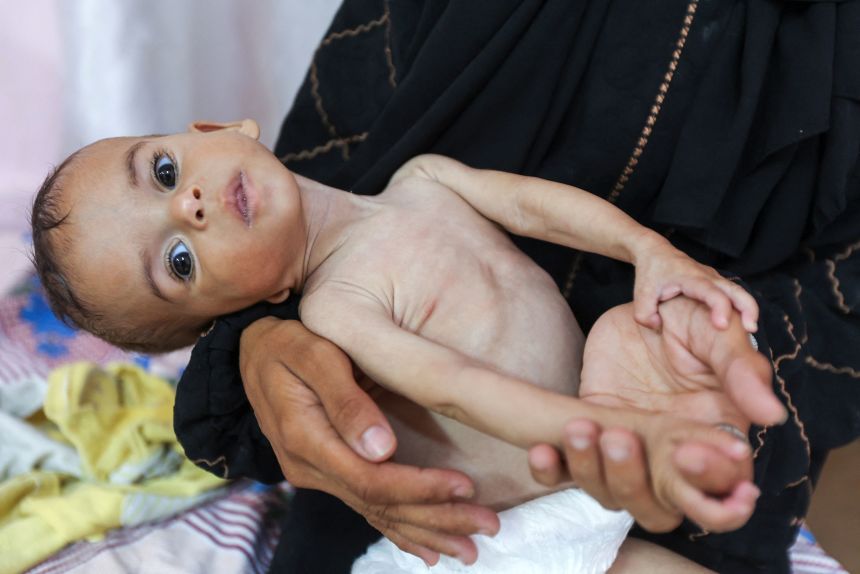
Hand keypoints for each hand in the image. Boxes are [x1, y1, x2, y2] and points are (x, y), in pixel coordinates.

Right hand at [239, 317, 498, 565]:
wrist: (252, 352)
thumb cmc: (286, 344)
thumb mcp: (311, 355)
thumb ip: (344, 400)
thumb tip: (381, 449)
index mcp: (307, 440)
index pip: (370, 480)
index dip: (420, 488)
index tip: (465, 488)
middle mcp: (311, 467)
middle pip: (379, 505)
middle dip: (436, 517)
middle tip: (487, 525)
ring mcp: (318, 474)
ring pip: (376, 513)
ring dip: (425, 531)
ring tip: (469, 547)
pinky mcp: (327, 472)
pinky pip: (366, 508)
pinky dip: (400, 530)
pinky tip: (428, 548)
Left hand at [529, 297, 783, 531]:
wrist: (643, 307)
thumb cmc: (691, 322)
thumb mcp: (718, 337)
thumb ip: (742, 371)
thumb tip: (769, 415)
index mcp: (712, 444)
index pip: (721, 495)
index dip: (710, 491)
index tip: (687, 456)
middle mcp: (668, 460)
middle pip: (657, 506)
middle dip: (635, 482)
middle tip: (622, 439)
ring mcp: (626, 452)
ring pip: (610, 493)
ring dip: (592, 470)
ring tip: (582, 429)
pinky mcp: (588, 438)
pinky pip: (566, 471)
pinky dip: (552, 470)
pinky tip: (541, 450)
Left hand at [632, 239, 758, 331]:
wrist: (655, 251)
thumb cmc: (650, 273)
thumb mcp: (640, 294)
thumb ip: (644, 315)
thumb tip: (658, 327)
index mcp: (689, 278)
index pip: (710, 292)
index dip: (719, 308)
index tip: (722, 325)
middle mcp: (706, 276)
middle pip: (735, 290)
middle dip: (747, 308)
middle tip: (750, 329)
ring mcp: (713, 277)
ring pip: (738, 291)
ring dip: (748, 308)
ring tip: (750, 329)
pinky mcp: (715, 282)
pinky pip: (733, 294)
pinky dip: (741, 307)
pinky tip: (741, 324)